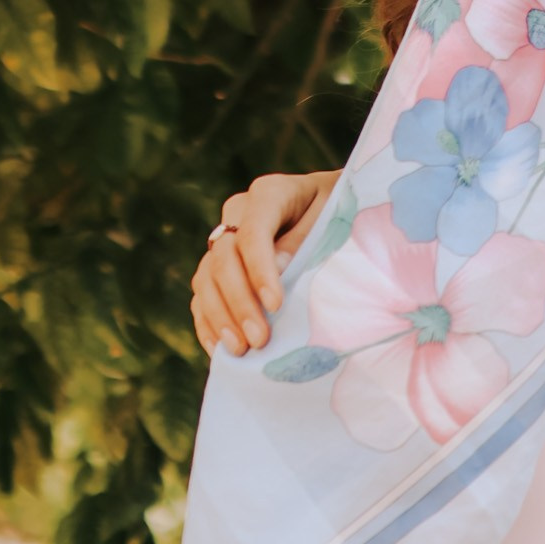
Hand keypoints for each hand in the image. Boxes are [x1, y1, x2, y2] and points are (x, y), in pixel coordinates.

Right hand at [189, 170, 340, 357]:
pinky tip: (219, 349)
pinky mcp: (218, 263)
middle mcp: (238, 213)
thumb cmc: (343, 210)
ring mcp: (224, 238)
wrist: (336, 205)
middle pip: (224, 259)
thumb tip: (277, 270)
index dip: (259, 272)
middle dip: (240, 303)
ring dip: (220, 317)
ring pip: (205, 278)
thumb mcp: (336, 216)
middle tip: (259, 339)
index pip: (253, 234)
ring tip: (240, 350)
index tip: (275, 305)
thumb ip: (305, 239)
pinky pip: (201, 294)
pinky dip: (207, 321)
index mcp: (270, 193)